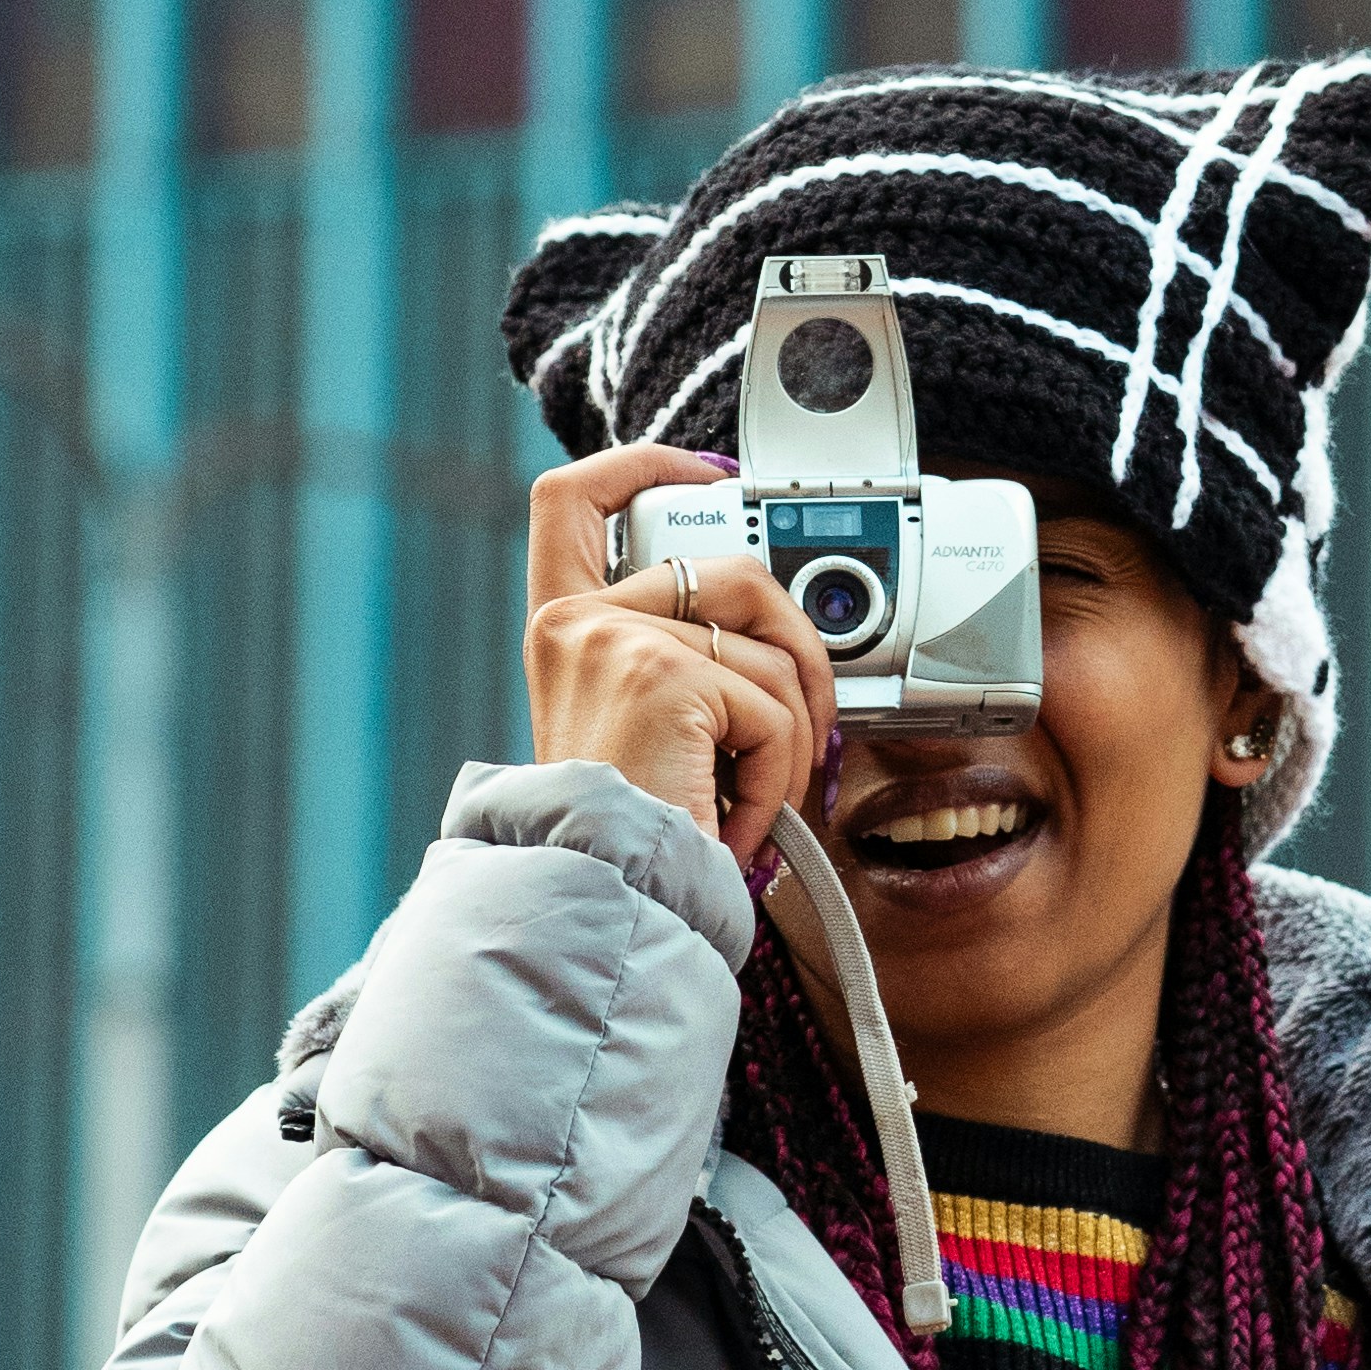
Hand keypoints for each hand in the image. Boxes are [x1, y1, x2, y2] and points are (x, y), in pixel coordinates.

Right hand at [523, 445, 835, 873]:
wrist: (608, 905)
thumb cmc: (633, 842)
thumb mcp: (647, 734)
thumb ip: (687, 667)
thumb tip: (791, 641)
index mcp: (562, 630)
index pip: (576, 499)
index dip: (645, 464)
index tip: (711, 474)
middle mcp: (575, 623)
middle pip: (733, 572)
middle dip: (800, 648)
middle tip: (808, 726)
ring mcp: (615, 640)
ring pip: (771, 649)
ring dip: (792, 735)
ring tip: (755, 800)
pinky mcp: (662, 676)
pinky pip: (773, 709)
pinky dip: (778, 777)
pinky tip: (737, 821)